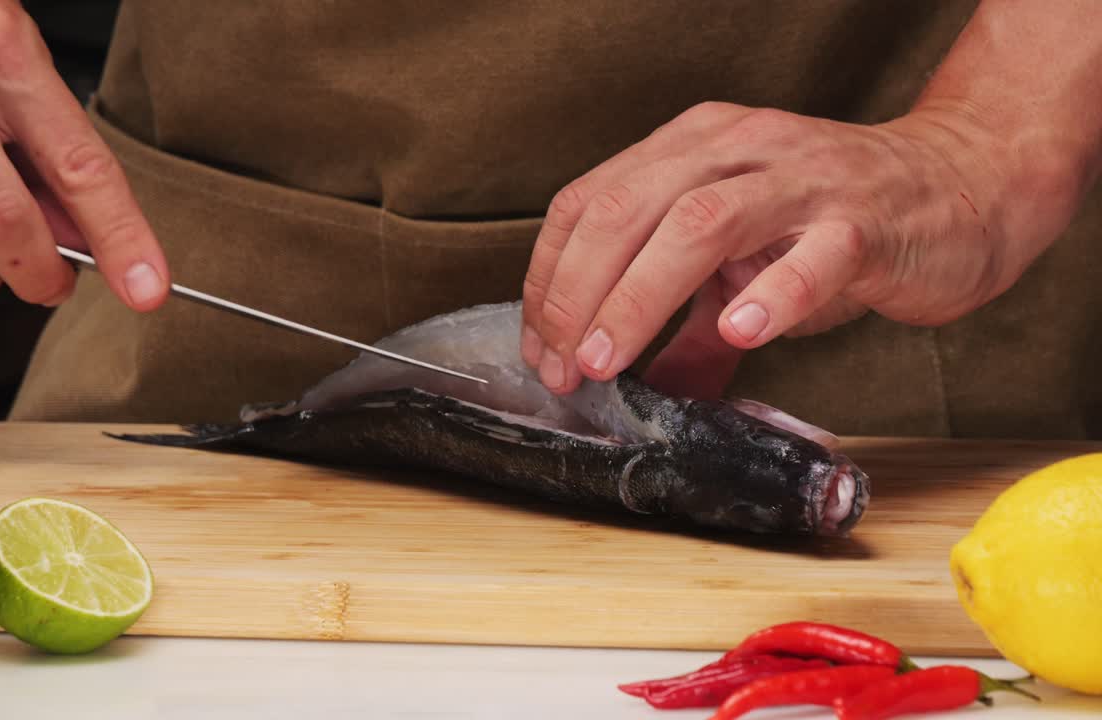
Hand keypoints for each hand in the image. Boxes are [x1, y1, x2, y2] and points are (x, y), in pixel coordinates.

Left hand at [519, 100, 1085, 397]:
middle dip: (579, 293)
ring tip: (609, 359)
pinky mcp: (866, 221)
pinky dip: (771, 293)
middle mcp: (737, 149)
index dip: (552, 279)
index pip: (591, 202)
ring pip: (700, 224)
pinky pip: (814, 254)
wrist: (960, 188)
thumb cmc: (837, 225)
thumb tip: (642, 389)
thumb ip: (688, 324)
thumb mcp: (742, 265)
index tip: (542, 349)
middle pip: (629, 209)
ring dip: (640, 295)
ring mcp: (803, 179)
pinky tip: (738, 331)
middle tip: (565, 366)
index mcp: (692, 150)